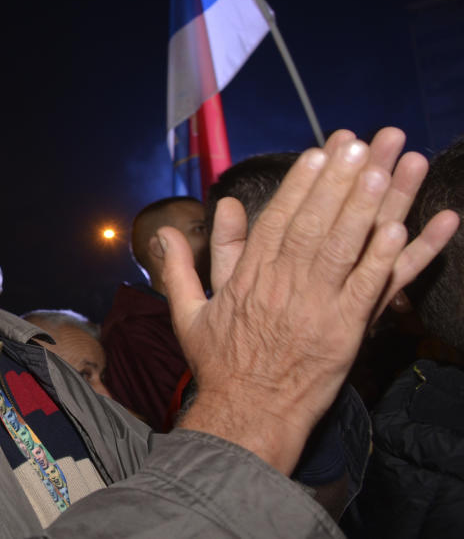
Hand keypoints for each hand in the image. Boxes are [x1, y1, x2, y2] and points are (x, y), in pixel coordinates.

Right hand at [162, 128, 458, 472]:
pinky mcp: (343, 334)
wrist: (246, 416)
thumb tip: (163, 232)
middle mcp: (281, 287)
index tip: (317, 153)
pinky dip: (382, 260)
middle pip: (312, 225)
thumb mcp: (187, 313)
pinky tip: (398, 230)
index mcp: (247, 279)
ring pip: (340, 249)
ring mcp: (314, 309)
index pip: (276, 222)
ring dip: (362, 208)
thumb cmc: (218, 366)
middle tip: (356, 144)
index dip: (299, 186)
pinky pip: (366, 291)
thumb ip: (180, 267)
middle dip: (335, 181)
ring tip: (379, 169)